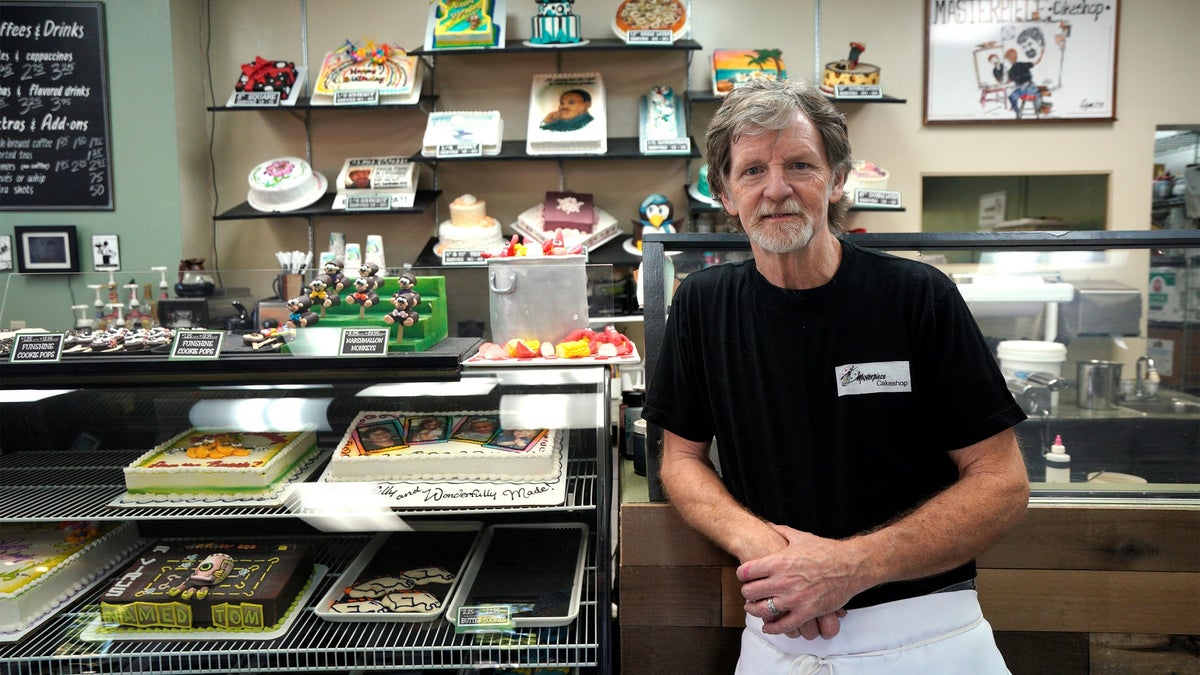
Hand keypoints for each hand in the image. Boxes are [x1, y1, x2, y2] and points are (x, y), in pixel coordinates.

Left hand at [738, 524, 864, 637]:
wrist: (850, 565)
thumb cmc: (826, 551)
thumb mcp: (800, 536)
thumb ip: (781, 531)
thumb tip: (768, 525)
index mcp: (779, 562)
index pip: (747, 571)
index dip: (742, 574)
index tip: (744, 576)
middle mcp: (783, 581)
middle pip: (750, 592)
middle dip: (747, 592)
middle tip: (749, 592)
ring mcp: (794, 598)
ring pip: (763, 610)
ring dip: (754, 610)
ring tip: (753, 608)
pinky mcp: (807, 611)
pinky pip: (784, 625)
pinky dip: (773, 628)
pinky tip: (768, 627)